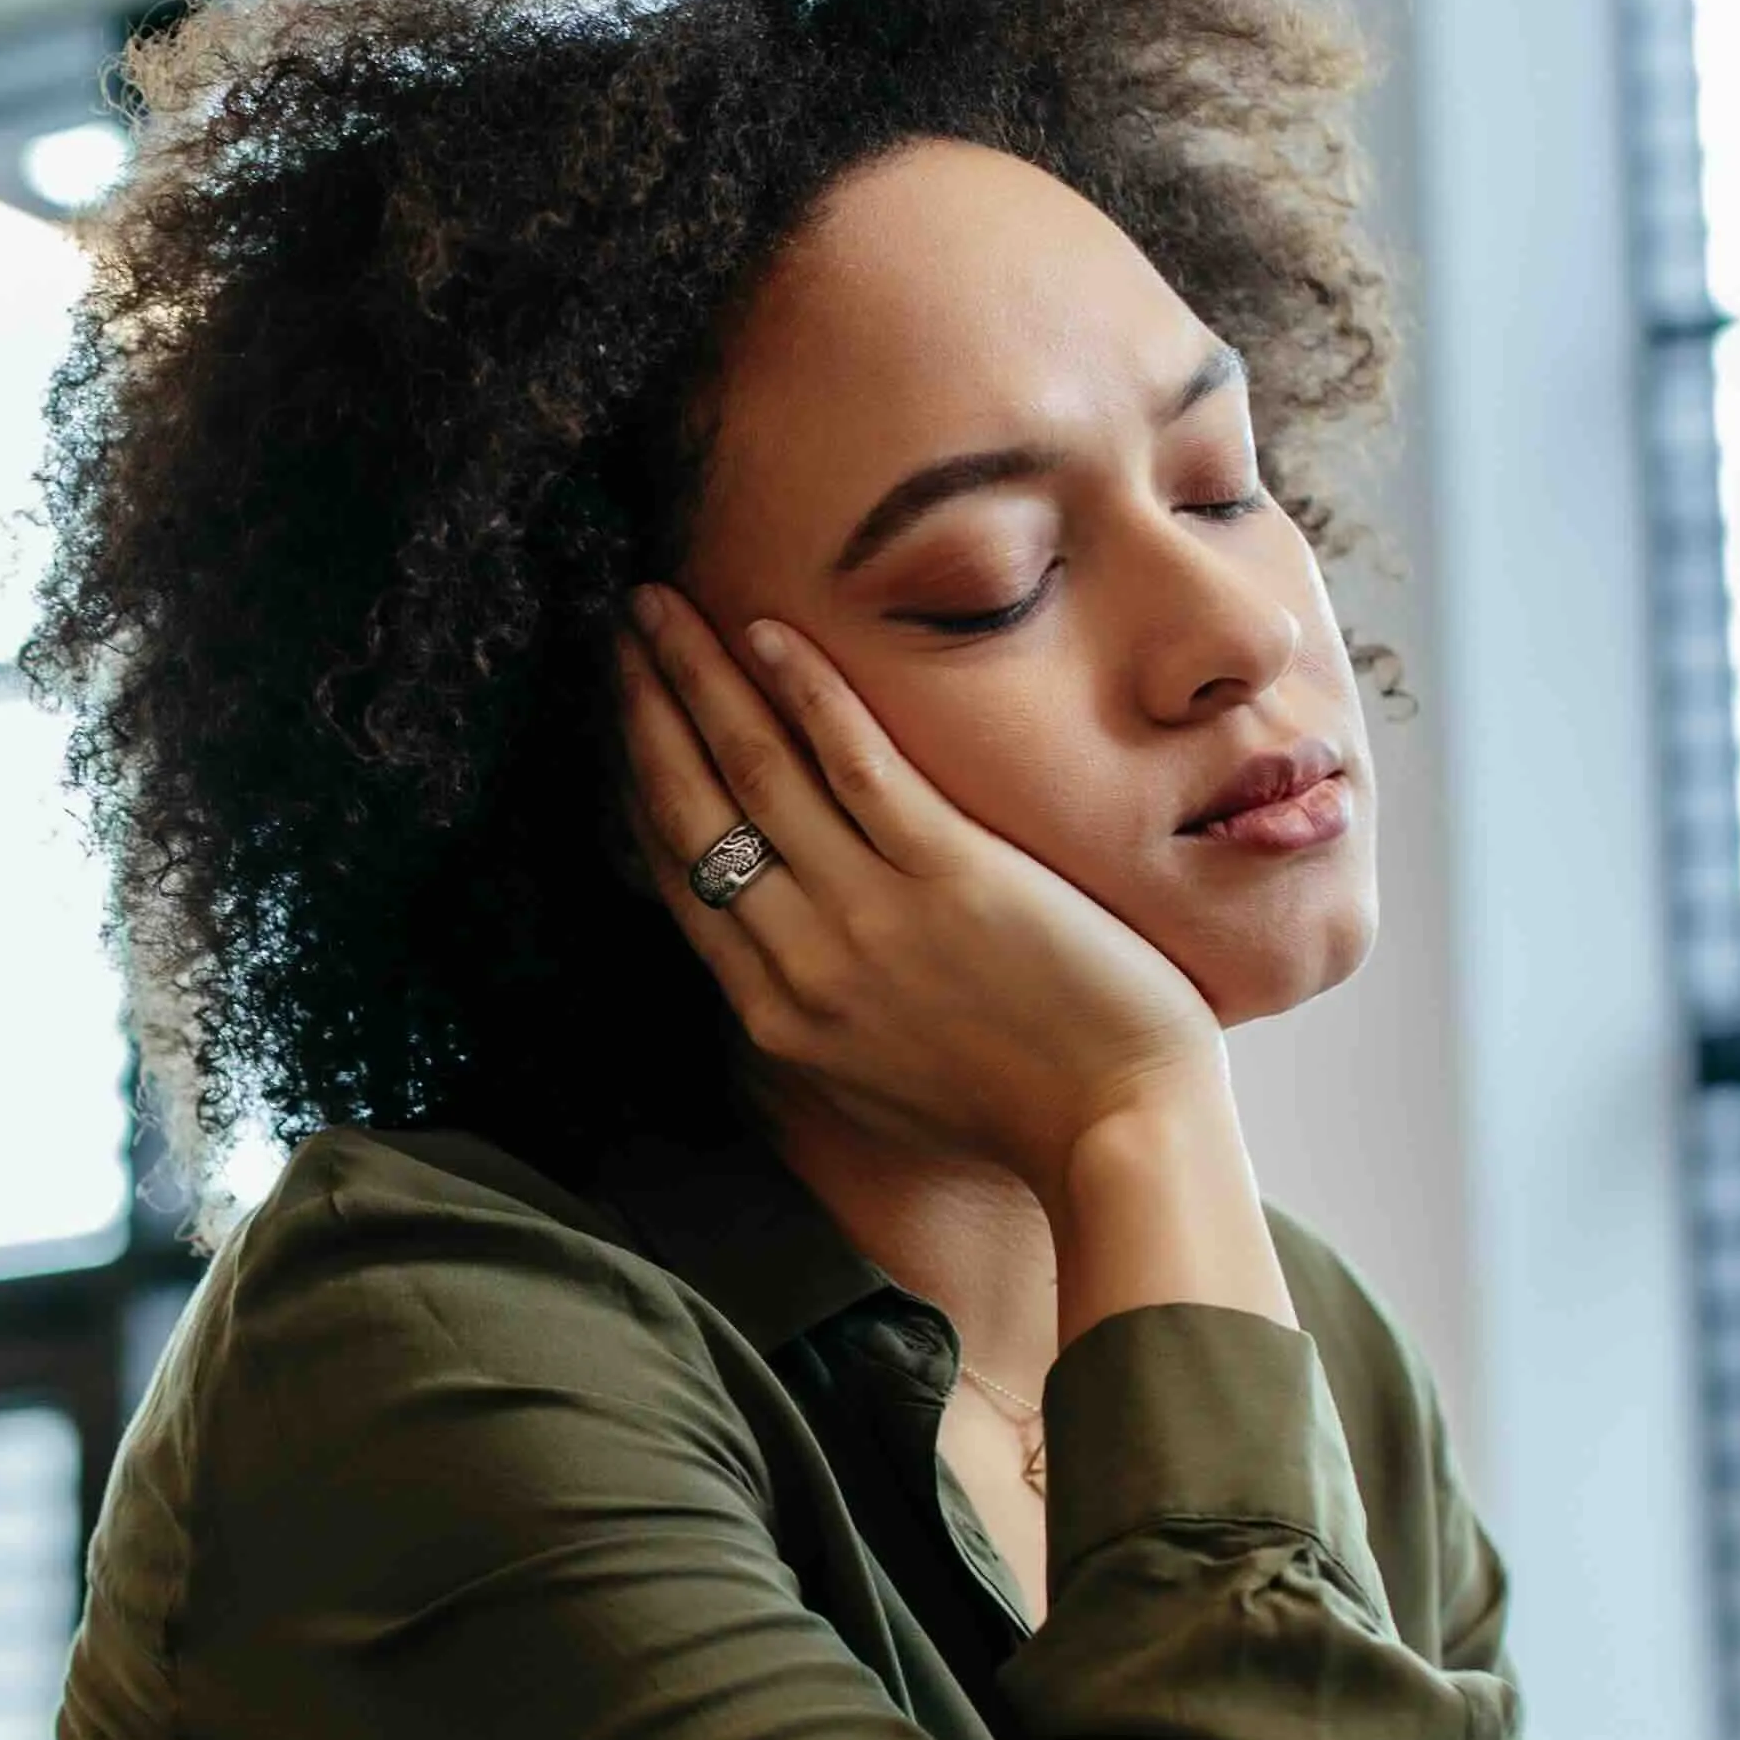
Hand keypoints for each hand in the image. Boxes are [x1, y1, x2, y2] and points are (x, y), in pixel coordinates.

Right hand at [616, 587, 1221, 1203]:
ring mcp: (870, 914)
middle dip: (645, 707)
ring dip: (698, 675)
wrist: (1118, 1131)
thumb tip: (770, 948)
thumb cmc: (1013, 1111)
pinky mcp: (950, 873)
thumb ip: (810, 1011)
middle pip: (694, 807)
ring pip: (755, 770)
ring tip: (663, 607)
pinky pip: (855, 762)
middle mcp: (801, 961)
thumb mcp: (871, 1082)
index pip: (679, 872)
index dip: (639, 778)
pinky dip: (803, 691)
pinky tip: (767, 630)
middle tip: (621, 628)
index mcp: (774, 1014)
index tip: (622, 711)